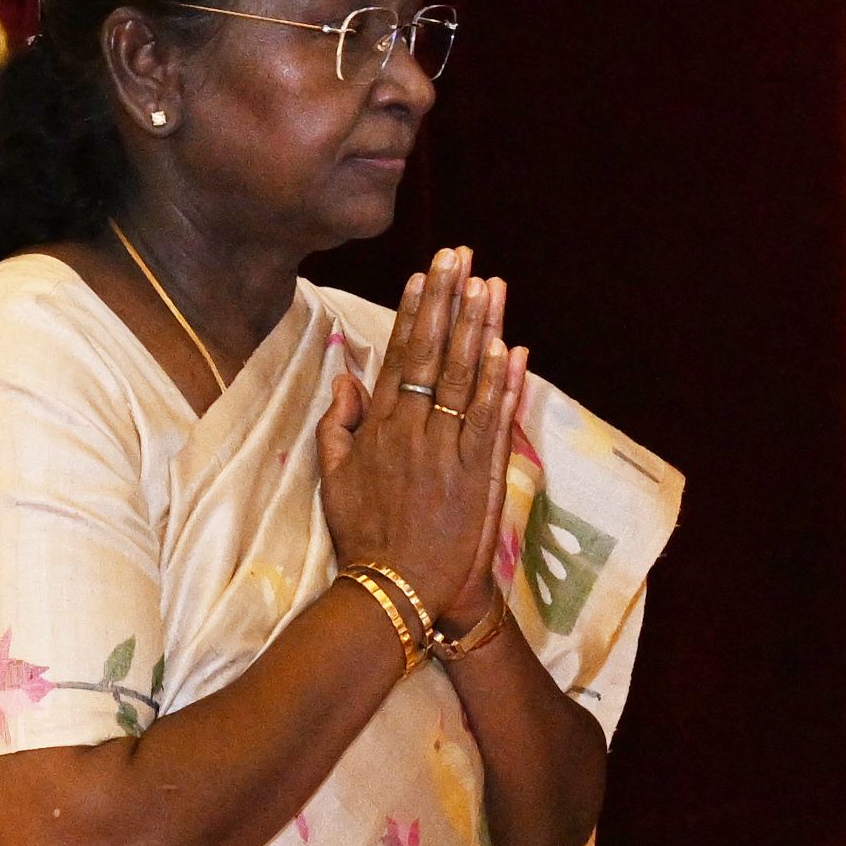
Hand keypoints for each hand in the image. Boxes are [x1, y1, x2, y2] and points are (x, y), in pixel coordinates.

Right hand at [316, 247, 528, 625]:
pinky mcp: (476, 477)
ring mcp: (446, 451)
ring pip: (463, 378)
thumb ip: (337, 426)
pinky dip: (501, 385)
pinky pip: (490, 421)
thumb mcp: (335, 479)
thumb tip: (345, 379)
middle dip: (448, 301)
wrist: (395, 591)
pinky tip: (511, 348)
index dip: (415, 312)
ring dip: (479, 328)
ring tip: (489, 283)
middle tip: (461, 254)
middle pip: (433, 354)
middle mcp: (413, 430)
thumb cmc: (365, 540)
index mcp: (380, 428)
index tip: (427, 274)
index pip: (400, 356)